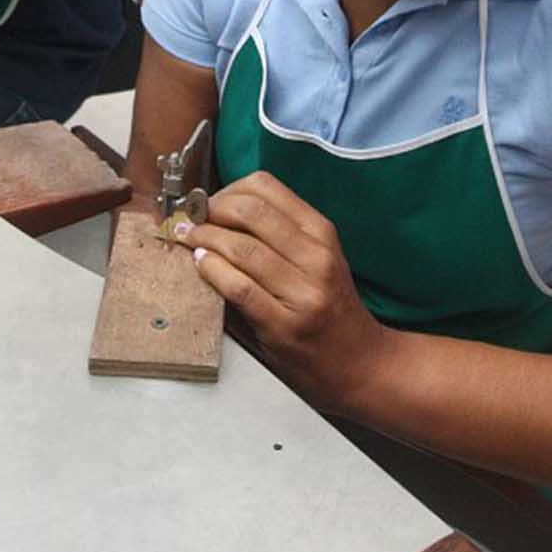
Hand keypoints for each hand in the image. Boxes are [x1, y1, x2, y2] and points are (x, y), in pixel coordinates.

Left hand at [177, 171, 394, 413]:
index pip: (266, 188)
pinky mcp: (284, 325)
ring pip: (241, 248)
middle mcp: (316, 257)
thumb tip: (219, 212)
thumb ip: (279, 235)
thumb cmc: (332, 309)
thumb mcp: (318, 260)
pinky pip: (238, 287)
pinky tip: (201, 264)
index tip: (210, 201)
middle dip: (211, 210)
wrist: (360, 363)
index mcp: (322, 234)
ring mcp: (302, 292)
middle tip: (193, 219)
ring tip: (190, 239)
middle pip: (250, 212)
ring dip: (205, 239)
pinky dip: (212, 270)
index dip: (228, 189)